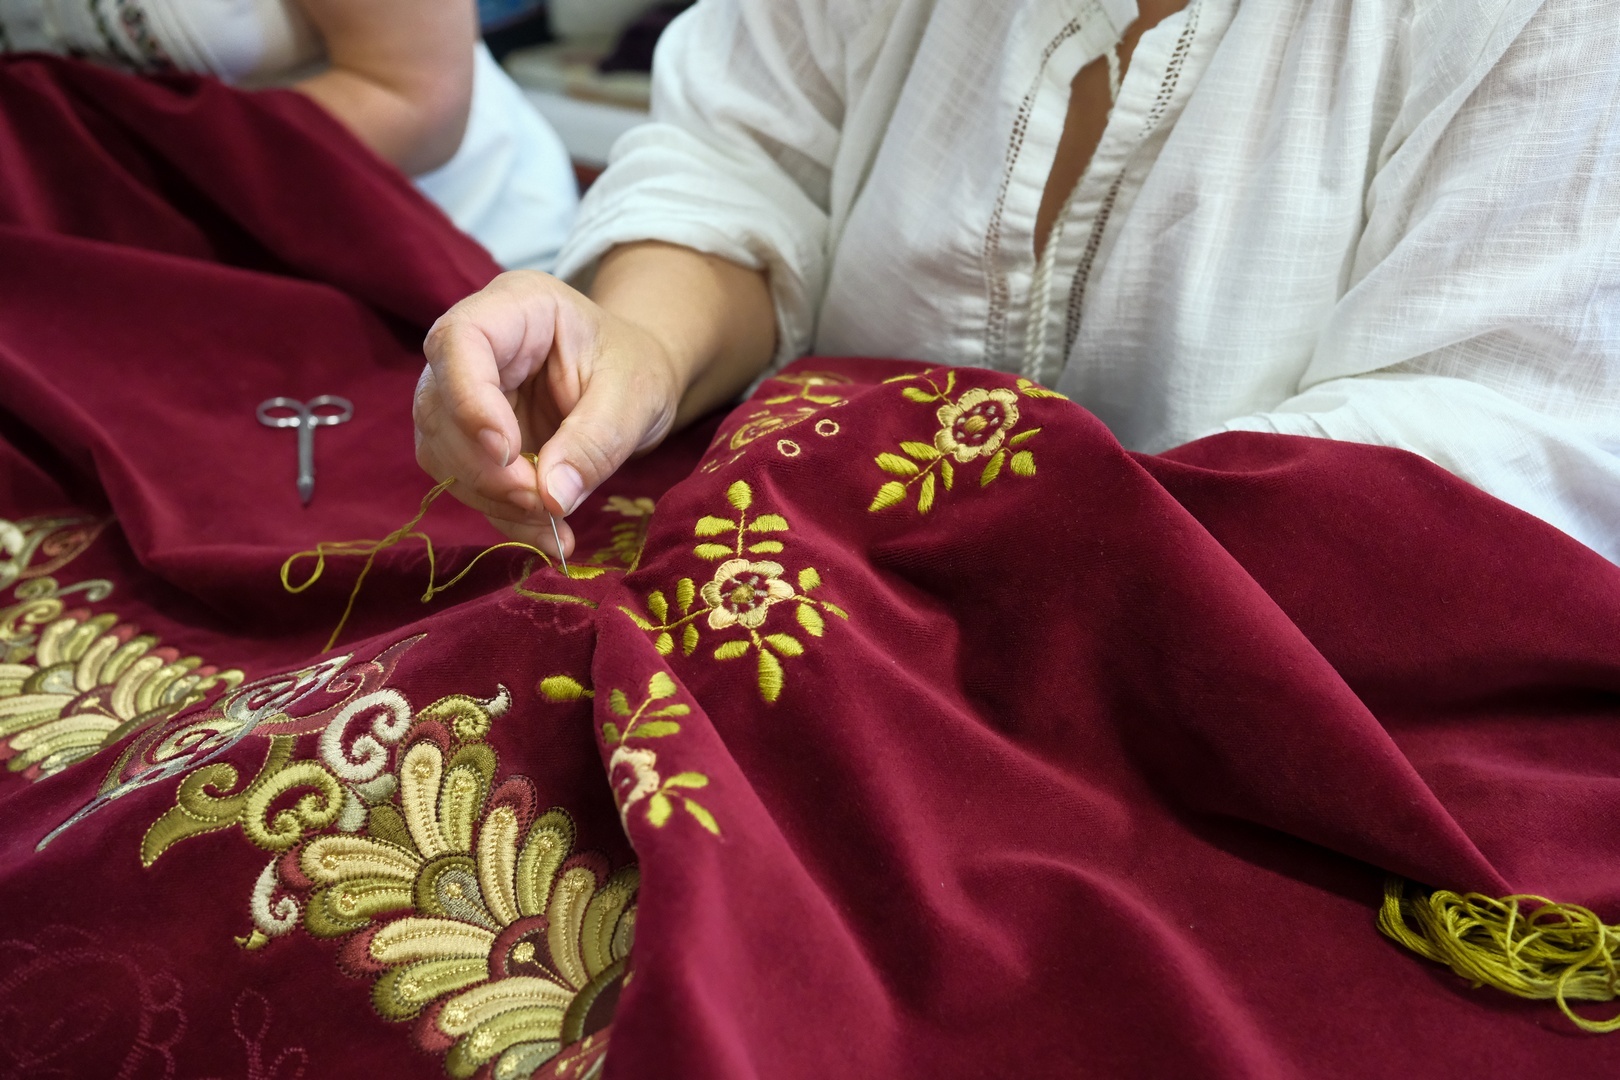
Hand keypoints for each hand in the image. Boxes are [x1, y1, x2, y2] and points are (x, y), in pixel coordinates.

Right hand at [414, 242, 777, 557]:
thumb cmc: (635, 367)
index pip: (460, 340)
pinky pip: (465, 481)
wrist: (634, 381)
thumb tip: (553, 498)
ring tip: (553, 522)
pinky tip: (548, 534)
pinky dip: (503, 514)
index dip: (469, 400)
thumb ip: (596, 441)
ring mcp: (462, 392)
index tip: (507, 452)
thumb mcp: (635, 396)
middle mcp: (474, 346)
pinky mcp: (468, 438)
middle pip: (440, 406)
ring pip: (441, 451)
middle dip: (486, 468)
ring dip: (491, 498)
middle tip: (542, 503)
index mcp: (516, 307)